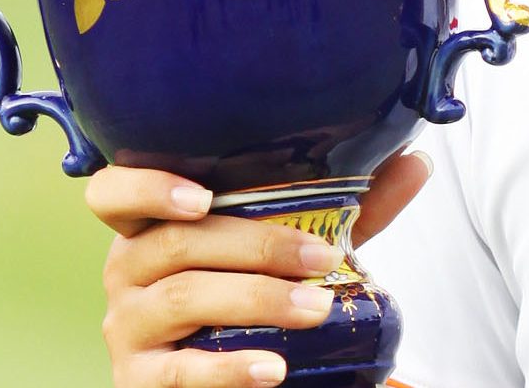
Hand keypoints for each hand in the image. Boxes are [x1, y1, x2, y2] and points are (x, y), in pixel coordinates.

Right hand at [87, 150, 431, 386]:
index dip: (146, 186)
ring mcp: (127, 328)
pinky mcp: (139, 381)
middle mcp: (127, 270)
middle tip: (324, 258)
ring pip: (180, 299)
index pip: (112, 191)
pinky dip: (228, 370)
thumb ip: (351, 208)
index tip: (201, 196)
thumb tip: (416, 162)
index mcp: (155, 224)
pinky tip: (272, 369)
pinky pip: (177, 374)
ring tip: (316, 309)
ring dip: (256, 300)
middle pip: (174, 243)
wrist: (238, 376)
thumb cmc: (256, 298)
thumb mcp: (299, 249)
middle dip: (257, 246)